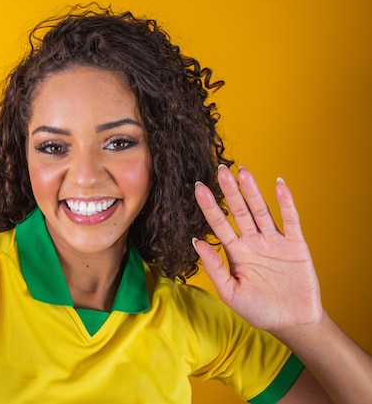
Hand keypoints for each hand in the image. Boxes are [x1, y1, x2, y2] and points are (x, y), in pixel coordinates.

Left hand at [193, 165, 323, 333]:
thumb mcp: (230, 292)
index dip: (209, 206)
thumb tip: (197, 242)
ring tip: (243, 171)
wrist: (292, 324)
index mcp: (236, 253)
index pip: (219, 224)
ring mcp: (275, 242)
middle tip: (220, 169)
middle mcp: (254, 242)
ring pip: (261, 211)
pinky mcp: (296, 245)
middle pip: (239, 211)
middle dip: (230, 191)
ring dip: (253, 191)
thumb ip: (214, 267)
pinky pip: (291, 220)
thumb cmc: (258, 310)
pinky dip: (286, 202)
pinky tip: (278, 184)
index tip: (198, 187)